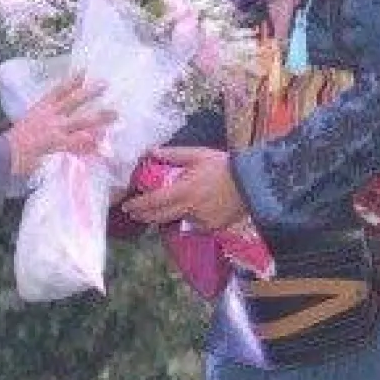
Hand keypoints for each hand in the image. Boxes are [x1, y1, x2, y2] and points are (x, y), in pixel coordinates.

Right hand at [4, 72, 114, 179]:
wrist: (4, 153)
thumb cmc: (12, 142)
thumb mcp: (25, 123)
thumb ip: (39, 120)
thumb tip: (50, 121)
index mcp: (40, 108)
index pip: (58, 91)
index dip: (71, 81)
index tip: (83, 72)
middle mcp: (49, 115)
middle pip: (73, 100)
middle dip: (90, 93)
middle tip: (105, 84)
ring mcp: (54, 128)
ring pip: (81, 120)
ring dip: (99, 117)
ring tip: (115, 113)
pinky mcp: (57, 143)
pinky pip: (77, 142)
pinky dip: (89, 142)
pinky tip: (101, 140)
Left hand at [118, 146, 247, 231]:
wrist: (252, 184)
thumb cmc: (224, 166)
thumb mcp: (198, 155)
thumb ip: (174, 154)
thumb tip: (152, 151)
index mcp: (183, 191)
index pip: (153, 202)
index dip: (138, 205)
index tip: (127, 206)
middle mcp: (189, 209)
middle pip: (159, 217)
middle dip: (144, 216)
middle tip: (134, 213)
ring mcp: (200, 221)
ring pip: (176, 220)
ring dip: (166, 216)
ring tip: (157, 211)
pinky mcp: (211, 227)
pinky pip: (193, 224)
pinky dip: (188, 218)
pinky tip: (189, 210)